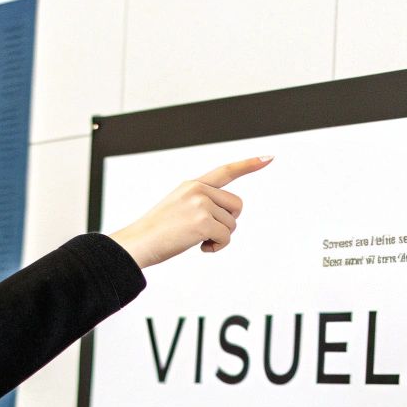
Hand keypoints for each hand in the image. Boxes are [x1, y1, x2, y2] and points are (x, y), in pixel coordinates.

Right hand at [109, 156, 271, 268]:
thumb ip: (201, 205)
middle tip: (207, 233)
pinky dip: (217, 247)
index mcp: (192, 185)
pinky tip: (200, 248)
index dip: (248, 164)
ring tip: (196, 240)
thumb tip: (227, 219)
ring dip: (219, 237)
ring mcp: (201, 204)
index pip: (225, 171)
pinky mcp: (202, 221)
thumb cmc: (156, 232)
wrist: (137, 243)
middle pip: (236, 205)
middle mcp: (198, 190)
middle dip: (228, 222)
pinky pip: (226, 238)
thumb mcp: (178, 209)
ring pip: (232, 224)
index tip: (268, 158)